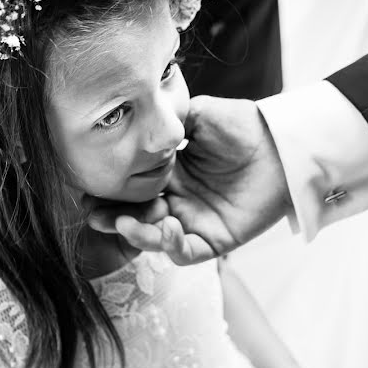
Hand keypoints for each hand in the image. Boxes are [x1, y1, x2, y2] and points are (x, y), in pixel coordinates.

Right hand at [88, 95, 291, 263]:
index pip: (129, 188)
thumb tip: (134, 126)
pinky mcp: (216, 241)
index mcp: (167, 174)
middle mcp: (176, 201)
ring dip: (138, 234)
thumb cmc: (242, 126)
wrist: (280, 144)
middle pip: (135, 218)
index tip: (86, 189)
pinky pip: (187, 252)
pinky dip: (172, 245)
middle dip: (112, 219)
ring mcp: (194, 223)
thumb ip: (166, 123)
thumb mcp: (197, 115)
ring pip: (156, 239)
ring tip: (126, 222)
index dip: (107, 192)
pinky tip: (168, 228)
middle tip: (94, 214)